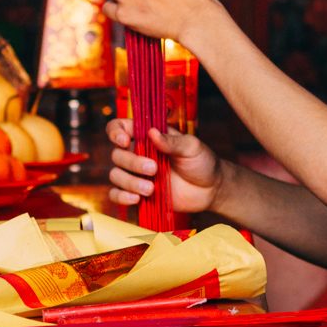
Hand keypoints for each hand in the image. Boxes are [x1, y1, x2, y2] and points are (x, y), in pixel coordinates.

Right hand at [106, 118, 222, 213]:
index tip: (124, 140)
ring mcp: (136, 174)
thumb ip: (172, 141)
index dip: (115, 132)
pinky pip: (116, 195)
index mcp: (147, 136)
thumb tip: (152, 132)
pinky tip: (136, 199)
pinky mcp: (138, 192)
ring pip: (116, 175)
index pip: (120, 127)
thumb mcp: (192, 147)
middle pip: (117, 154)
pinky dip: (121, 197)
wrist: (210, 189)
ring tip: (151, 189)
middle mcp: (138, 153)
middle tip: (154, 169)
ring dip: (130, 182)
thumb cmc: (202, 162)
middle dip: (132, 162)